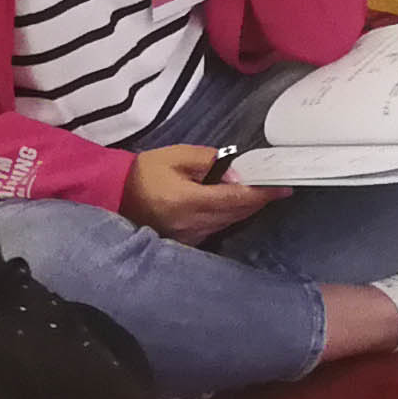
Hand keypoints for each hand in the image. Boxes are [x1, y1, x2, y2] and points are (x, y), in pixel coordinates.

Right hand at [120, 143, 283, 244]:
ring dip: (247, 209)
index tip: (284, 188)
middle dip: (259, 200)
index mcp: (189, 201)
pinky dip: (231, 216)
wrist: (114, 196)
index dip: (262, 194)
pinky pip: (217, 228)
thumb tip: (237, 174)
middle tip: (278, 187)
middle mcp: (193, 224)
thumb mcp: (176, 156)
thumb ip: (208, 161)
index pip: (236, 199)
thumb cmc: (145, 173)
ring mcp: (190, 236)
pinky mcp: (187, 242)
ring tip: (262, 194)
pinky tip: (238, 206)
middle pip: (237, 213)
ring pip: (230, 222)